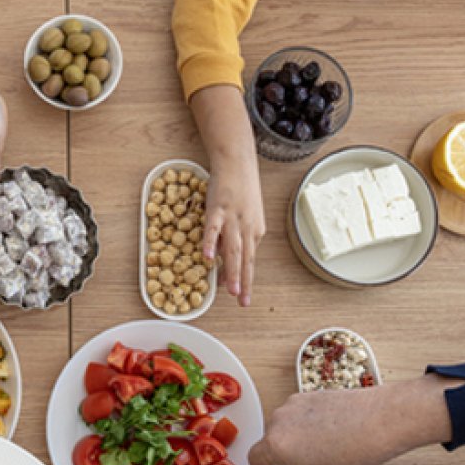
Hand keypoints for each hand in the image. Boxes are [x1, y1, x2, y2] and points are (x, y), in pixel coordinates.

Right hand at [203, 158, 263, 305]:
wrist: (237, 163)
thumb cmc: (240, 190)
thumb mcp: (244, 216)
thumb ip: (236, 238)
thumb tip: (225, 261)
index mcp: (255, 230)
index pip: (249, 260)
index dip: (246, 279)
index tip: (243, 298)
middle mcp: (247, 226)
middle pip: (245, 259)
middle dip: (244, 282)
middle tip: (241, 301)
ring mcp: (233, 218)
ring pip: (233, 248)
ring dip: (232, 270)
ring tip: (231, 290)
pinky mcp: (218, 208)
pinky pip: (214, 229)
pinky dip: (211, 243)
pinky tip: (208, 258)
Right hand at [248, 374, 456, 464]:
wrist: (381, 420)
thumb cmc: (356, 450)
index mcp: (276, 445)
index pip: (254, 460)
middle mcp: (279, 421)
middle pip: (269, 441)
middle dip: (281, 455)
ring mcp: (293, 405)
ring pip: (284, 426)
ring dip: (295, 438)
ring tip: (322, 449)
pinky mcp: (309, 395)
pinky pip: (299, 414)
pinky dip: (307, 424)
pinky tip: (329, 434)